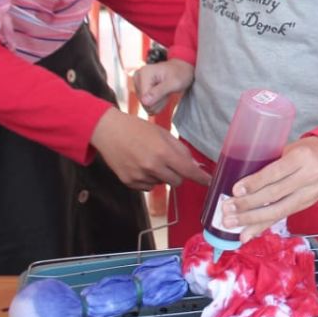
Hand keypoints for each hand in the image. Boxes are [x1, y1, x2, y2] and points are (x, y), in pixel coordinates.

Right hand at [89, 108, 210, 189]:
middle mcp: (152, 167)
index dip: (201, 178)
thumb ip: (180, 150)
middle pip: (177, 181)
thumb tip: (195, 166)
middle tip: (170, 162)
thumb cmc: (138, 129)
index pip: (188, 171)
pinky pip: (148, 187)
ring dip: (162, 175)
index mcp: (163, 152)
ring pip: (162, 184)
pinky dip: (148, 179)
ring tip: (149, 159)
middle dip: (179, 174)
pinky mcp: (129, 182)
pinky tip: (140, 165)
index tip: (210, 182)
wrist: (108, 131)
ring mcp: (139, 176)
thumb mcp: (163, 134)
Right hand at [132, 58, 194, 113]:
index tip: (167, 91)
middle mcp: (137, 77)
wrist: (181, 70)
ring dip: (158, 101)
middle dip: (158, 101)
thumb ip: (159, 92)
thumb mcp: (174, 83)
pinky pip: (146, 103)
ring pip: (145, 104)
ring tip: (165, 90)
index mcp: (144, 73)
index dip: (158, 100)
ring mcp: (137, 83)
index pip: (144, 99)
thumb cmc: (180, 74)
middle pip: (144, 103)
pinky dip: (156, 101)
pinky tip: (161, 92)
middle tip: (167, 91)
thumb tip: (144, 101)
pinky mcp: (139, 88)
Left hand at [222, 137, 317, 241]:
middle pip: (275, 194)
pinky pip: (283, 216)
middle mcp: (309, 177)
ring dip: (252, 220)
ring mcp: (310, 194)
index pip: (276, 172)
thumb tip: (241, 180)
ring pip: (279, 210)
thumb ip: (273, 162)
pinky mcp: (308, 205)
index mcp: (302, 157)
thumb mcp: (293, 148)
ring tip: (232, 225)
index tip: (235, 190)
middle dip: (249, 205)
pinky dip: (263, 226)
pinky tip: (247, 234)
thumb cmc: (309, 149)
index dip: (255, 182)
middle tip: (227, 210)